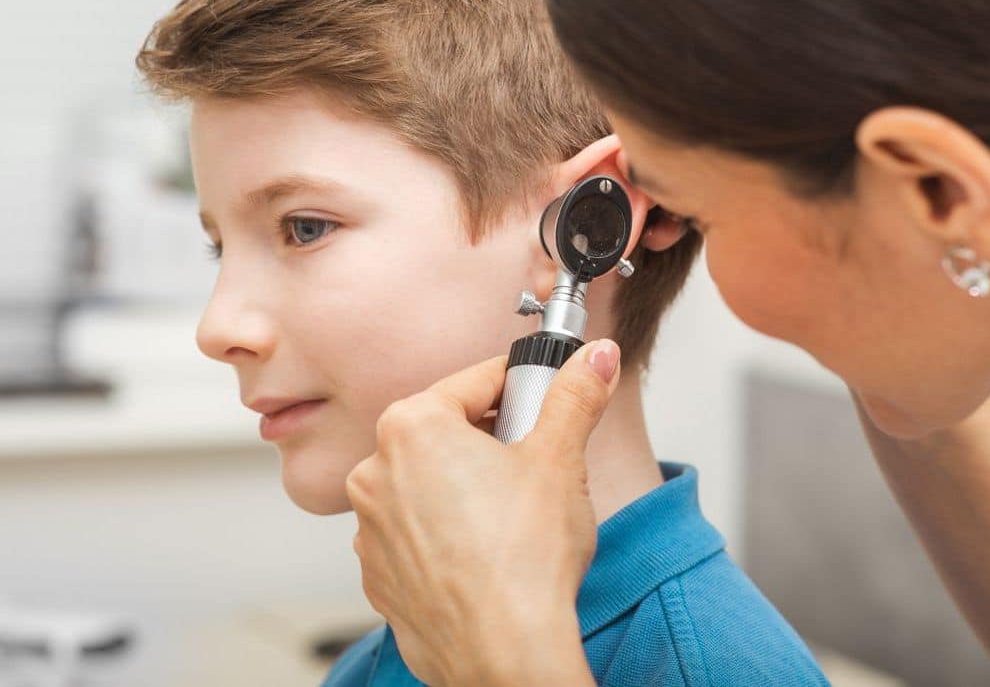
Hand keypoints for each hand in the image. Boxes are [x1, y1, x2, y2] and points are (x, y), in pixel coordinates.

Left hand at [346, 339, 621, 685]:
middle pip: (446, 431)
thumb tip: (597, 357)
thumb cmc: (524, 558)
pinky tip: (486, 552)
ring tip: (513, 514)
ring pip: (428, 484)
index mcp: (411, 427)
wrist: (504, 654)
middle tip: (535, 461)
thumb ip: (576, 396)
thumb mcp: (561, 458)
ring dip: (465, 487)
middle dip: (491, 439)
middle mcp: (375, 471)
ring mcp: (370, 528)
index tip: (542, 398)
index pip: (475, 381)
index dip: (519, 386)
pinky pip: (416, 534)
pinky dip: (446, 533)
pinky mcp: (379, 575)